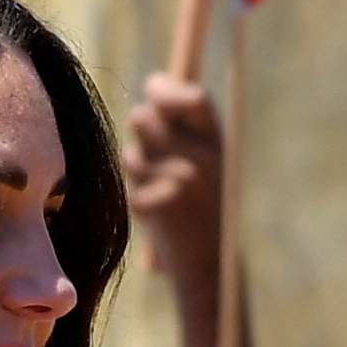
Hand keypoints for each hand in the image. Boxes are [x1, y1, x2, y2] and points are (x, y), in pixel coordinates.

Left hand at [123, 71, 224, 278]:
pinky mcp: (162, 204)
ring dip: (136, 166)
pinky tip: (158, 215)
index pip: (191, 96)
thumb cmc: (202, 210)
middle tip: (155, 154)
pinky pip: (129, 186)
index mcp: (217, 144)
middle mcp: (203, 157)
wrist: (210, 265)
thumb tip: (155, 82)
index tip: (155, 95)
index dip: (165, 89)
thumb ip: (184, 127)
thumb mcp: (206, 162)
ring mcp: (183, 180)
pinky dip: (137, 198)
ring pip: (131, 151)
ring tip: (158, 188)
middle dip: (141, 132)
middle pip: (144, 116)